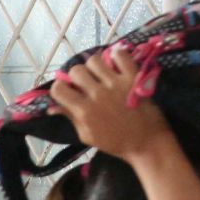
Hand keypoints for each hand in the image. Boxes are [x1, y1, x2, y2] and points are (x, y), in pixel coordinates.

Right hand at [49, 46, 171, 160]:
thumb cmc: (116, 143)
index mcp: (84, 111)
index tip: (68, 91)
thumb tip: (53, 107)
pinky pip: (120, 55)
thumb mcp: (87, 136)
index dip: (61, 88)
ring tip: (102, 74)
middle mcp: (97, 94)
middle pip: (76, 70)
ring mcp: (116, 84)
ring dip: (95, 66)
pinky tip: (116, 65)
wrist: (147, 144)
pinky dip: (117, 56)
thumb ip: (71, 118)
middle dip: (78, 76)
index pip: (59, 88)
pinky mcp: (133, 78)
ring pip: (95, 60)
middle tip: (86, 83)